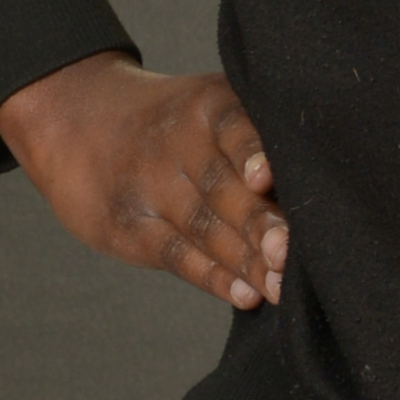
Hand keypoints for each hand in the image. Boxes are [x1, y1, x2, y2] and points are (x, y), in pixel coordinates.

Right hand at [0, 52, 288, 309]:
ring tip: (280, 284)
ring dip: (246, 261)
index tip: (267, 179)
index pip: (233, 126)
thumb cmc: (175, 122)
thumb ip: (255, 136)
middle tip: (289, 253)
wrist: (78, 124)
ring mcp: (150, 188)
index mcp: (206, 106)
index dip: (251, 152)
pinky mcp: (132, 228)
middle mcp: (176, 145)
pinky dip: (214, 277)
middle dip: (260, 223)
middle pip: (222, 186)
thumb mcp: (206, 105)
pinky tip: (246, 294)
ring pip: (204, 227)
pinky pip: (178, 255)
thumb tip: (321, 190)